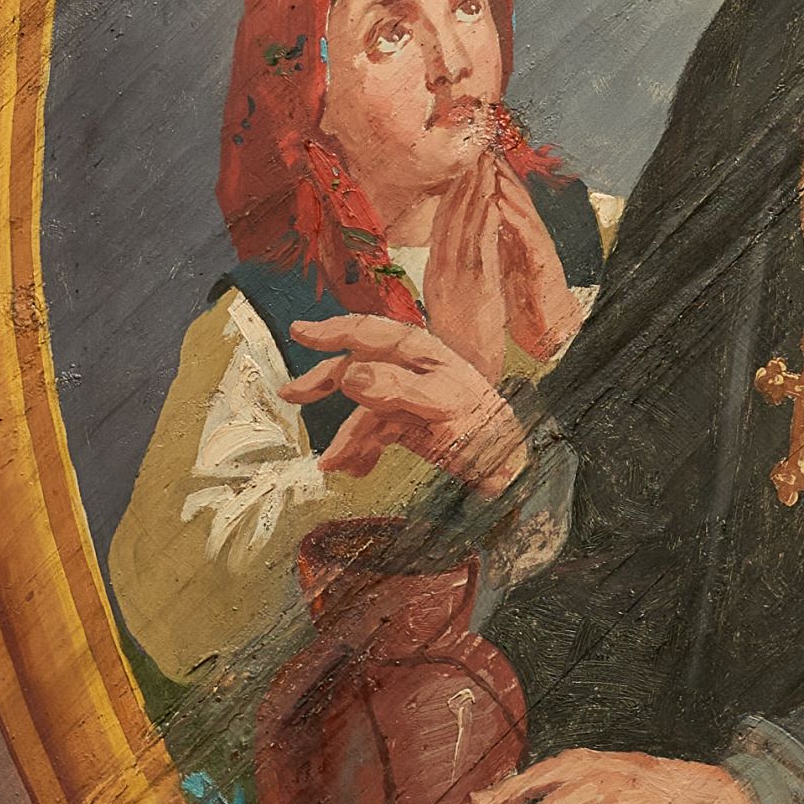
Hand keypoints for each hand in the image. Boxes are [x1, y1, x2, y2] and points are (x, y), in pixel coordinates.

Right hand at [288, 310, 525, 494]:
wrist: (513, 472)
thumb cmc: (487, 432)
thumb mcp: (443, 408)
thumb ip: (397, 389)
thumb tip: (349, 374)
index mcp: (425, 354)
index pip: (373, 333)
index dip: (335, 331)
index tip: (300, 333)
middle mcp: (415, 371)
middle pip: (360, 366)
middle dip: (324, 381)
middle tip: (289, 393)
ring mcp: (412, 399)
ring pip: (364, 411)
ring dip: (346, 438)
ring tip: (331, 464)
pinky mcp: (413, 427)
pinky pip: (376, 434)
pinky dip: (361, 452)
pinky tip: (355, 471)